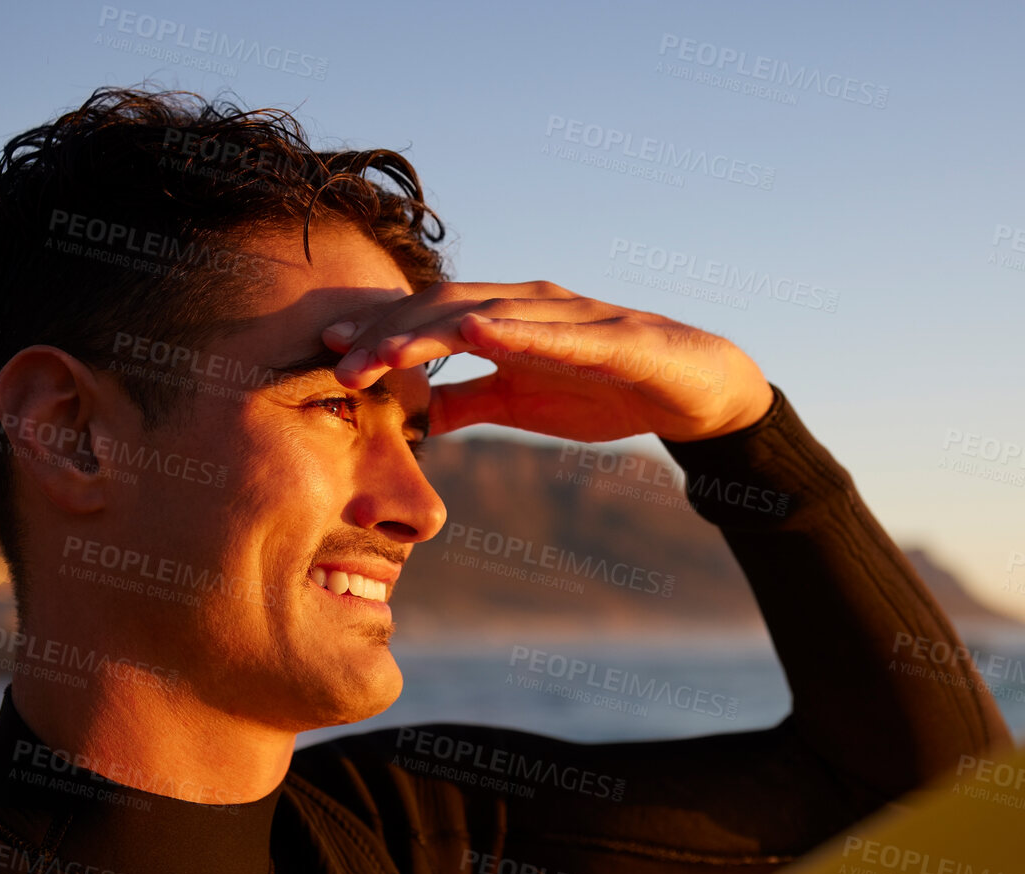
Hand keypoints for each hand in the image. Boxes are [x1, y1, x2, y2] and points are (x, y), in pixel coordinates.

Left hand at [319, 280, 773, 442]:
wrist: (697, 389)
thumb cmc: (609, 389)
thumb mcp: (523, 404)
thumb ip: (470, 402)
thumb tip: (414, 417)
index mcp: (505, 322)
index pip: (429, 322)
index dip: (379, 334)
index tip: (327, 354)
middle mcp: (528, 306)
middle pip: (443, 311)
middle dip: (386, 334)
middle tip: (334, 363)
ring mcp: (569, 316)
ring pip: (486, 314)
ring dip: (428, 331)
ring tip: (382, 353)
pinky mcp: (612, 335)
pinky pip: (556, 331)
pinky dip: (514, 330)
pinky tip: (475, 332)